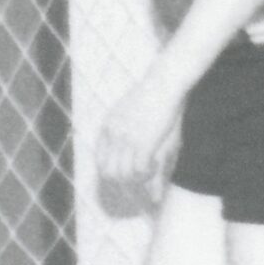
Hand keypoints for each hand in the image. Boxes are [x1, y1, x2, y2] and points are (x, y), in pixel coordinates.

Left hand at [97, 74, 184, 201]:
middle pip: (108, 173)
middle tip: (139, 177)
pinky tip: (154, 166)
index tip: (125, 174)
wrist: (163, 83)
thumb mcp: (129, 114)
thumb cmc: (151, 97)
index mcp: (107, 129)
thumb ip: (118, 127)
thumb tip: (116, 145)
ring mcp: (127, 140)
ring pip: (123, 175)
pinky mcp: (144, 143)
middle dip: (123, 181)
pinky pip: (140, 170)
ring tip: (148, 171)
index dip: (112, 172)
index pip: (100, 161)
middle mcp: (113, 136)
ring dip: (136, 179)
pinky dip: (147, 173)